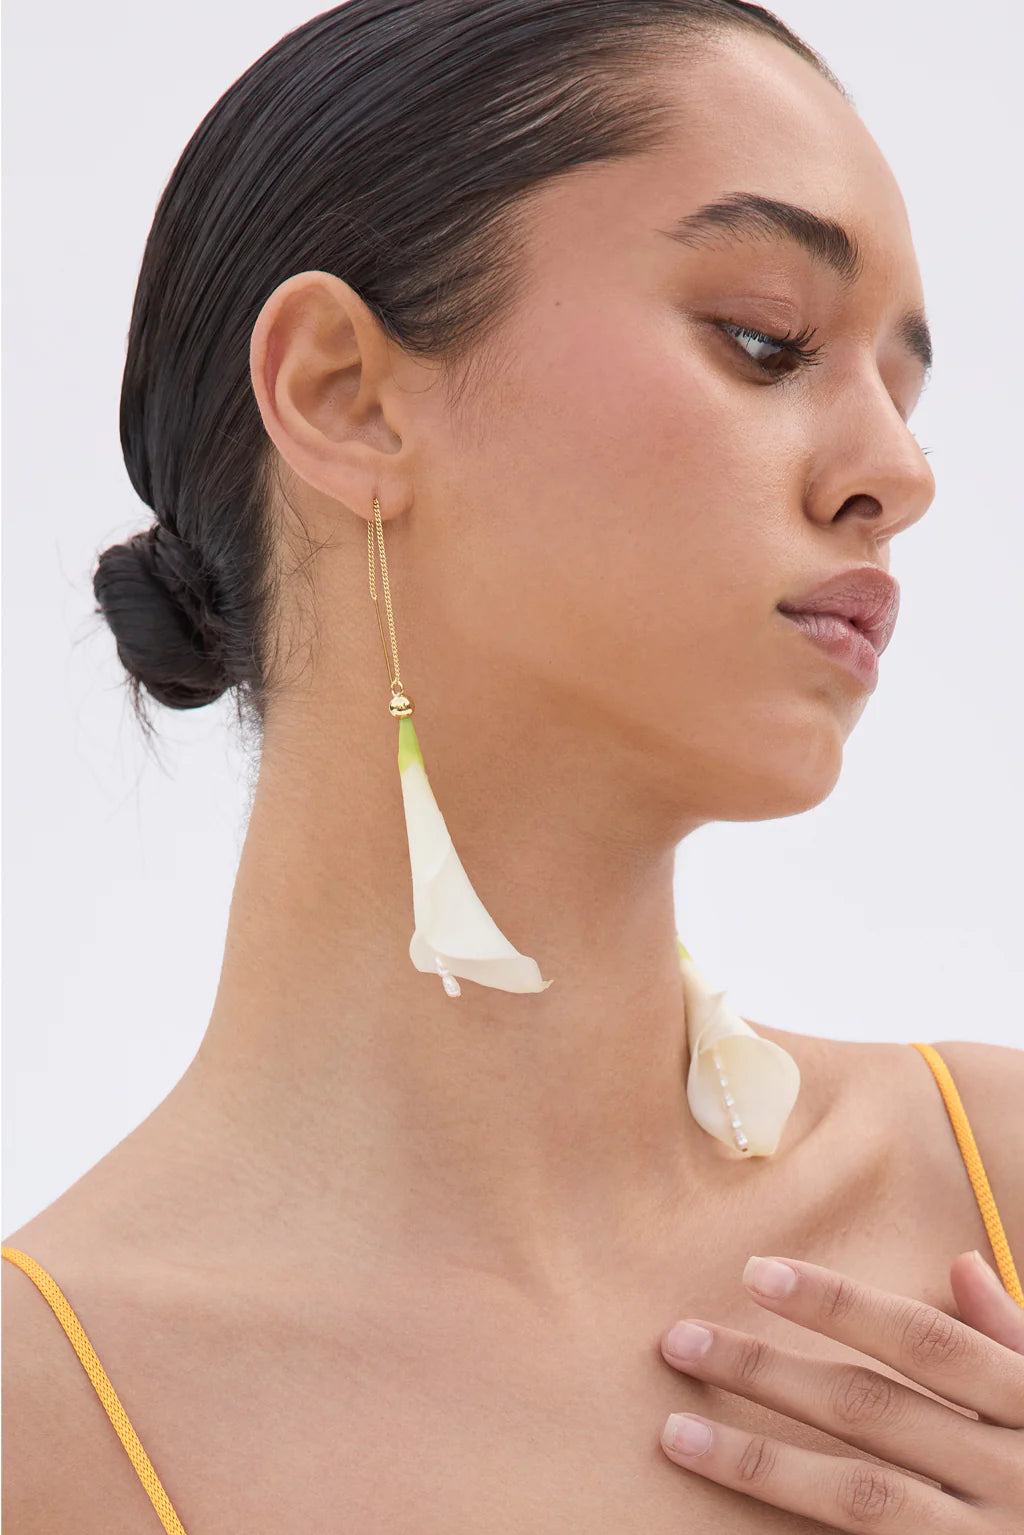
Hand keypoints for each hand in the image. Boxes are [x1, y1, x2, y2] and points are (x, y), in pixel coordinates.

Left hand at [658, 1251, 1023, 1530]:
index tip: (757, 1272)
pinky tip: (732, 1529)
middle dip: (769, 1372)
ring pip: (858, 1498)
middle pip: (872, 1413)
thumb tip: (959, 1265)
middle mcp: (1010, 1476)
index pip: (925, 1342)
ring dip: (759, 1462)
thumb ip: (1016, 1339)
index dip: (841, 1304)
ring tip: (676, 1432)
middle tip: (678, 1340)